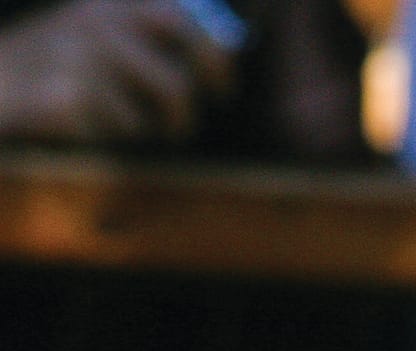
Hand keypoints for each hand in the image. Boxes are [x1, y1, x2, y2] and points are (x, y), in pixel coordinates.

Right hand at [0, 0, 232, 144]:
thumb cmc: (55, 66)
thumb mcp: (100, 35)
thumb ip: (151, 37)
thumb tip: (226, 56)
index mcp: (109, 5)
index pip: (181, 19)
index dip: (214, 58)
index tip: (222, 89)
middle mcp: (94, 24)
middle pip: (176, 85)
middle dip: (183, 115)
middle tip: (176, 128)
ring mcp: (76, 59)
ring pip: (146, 118)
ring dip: (140, 131)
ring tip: (120, 125)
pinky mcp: (63, 97)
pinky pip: (113, 133)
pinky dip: (105, 138)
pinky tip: (81, 125)